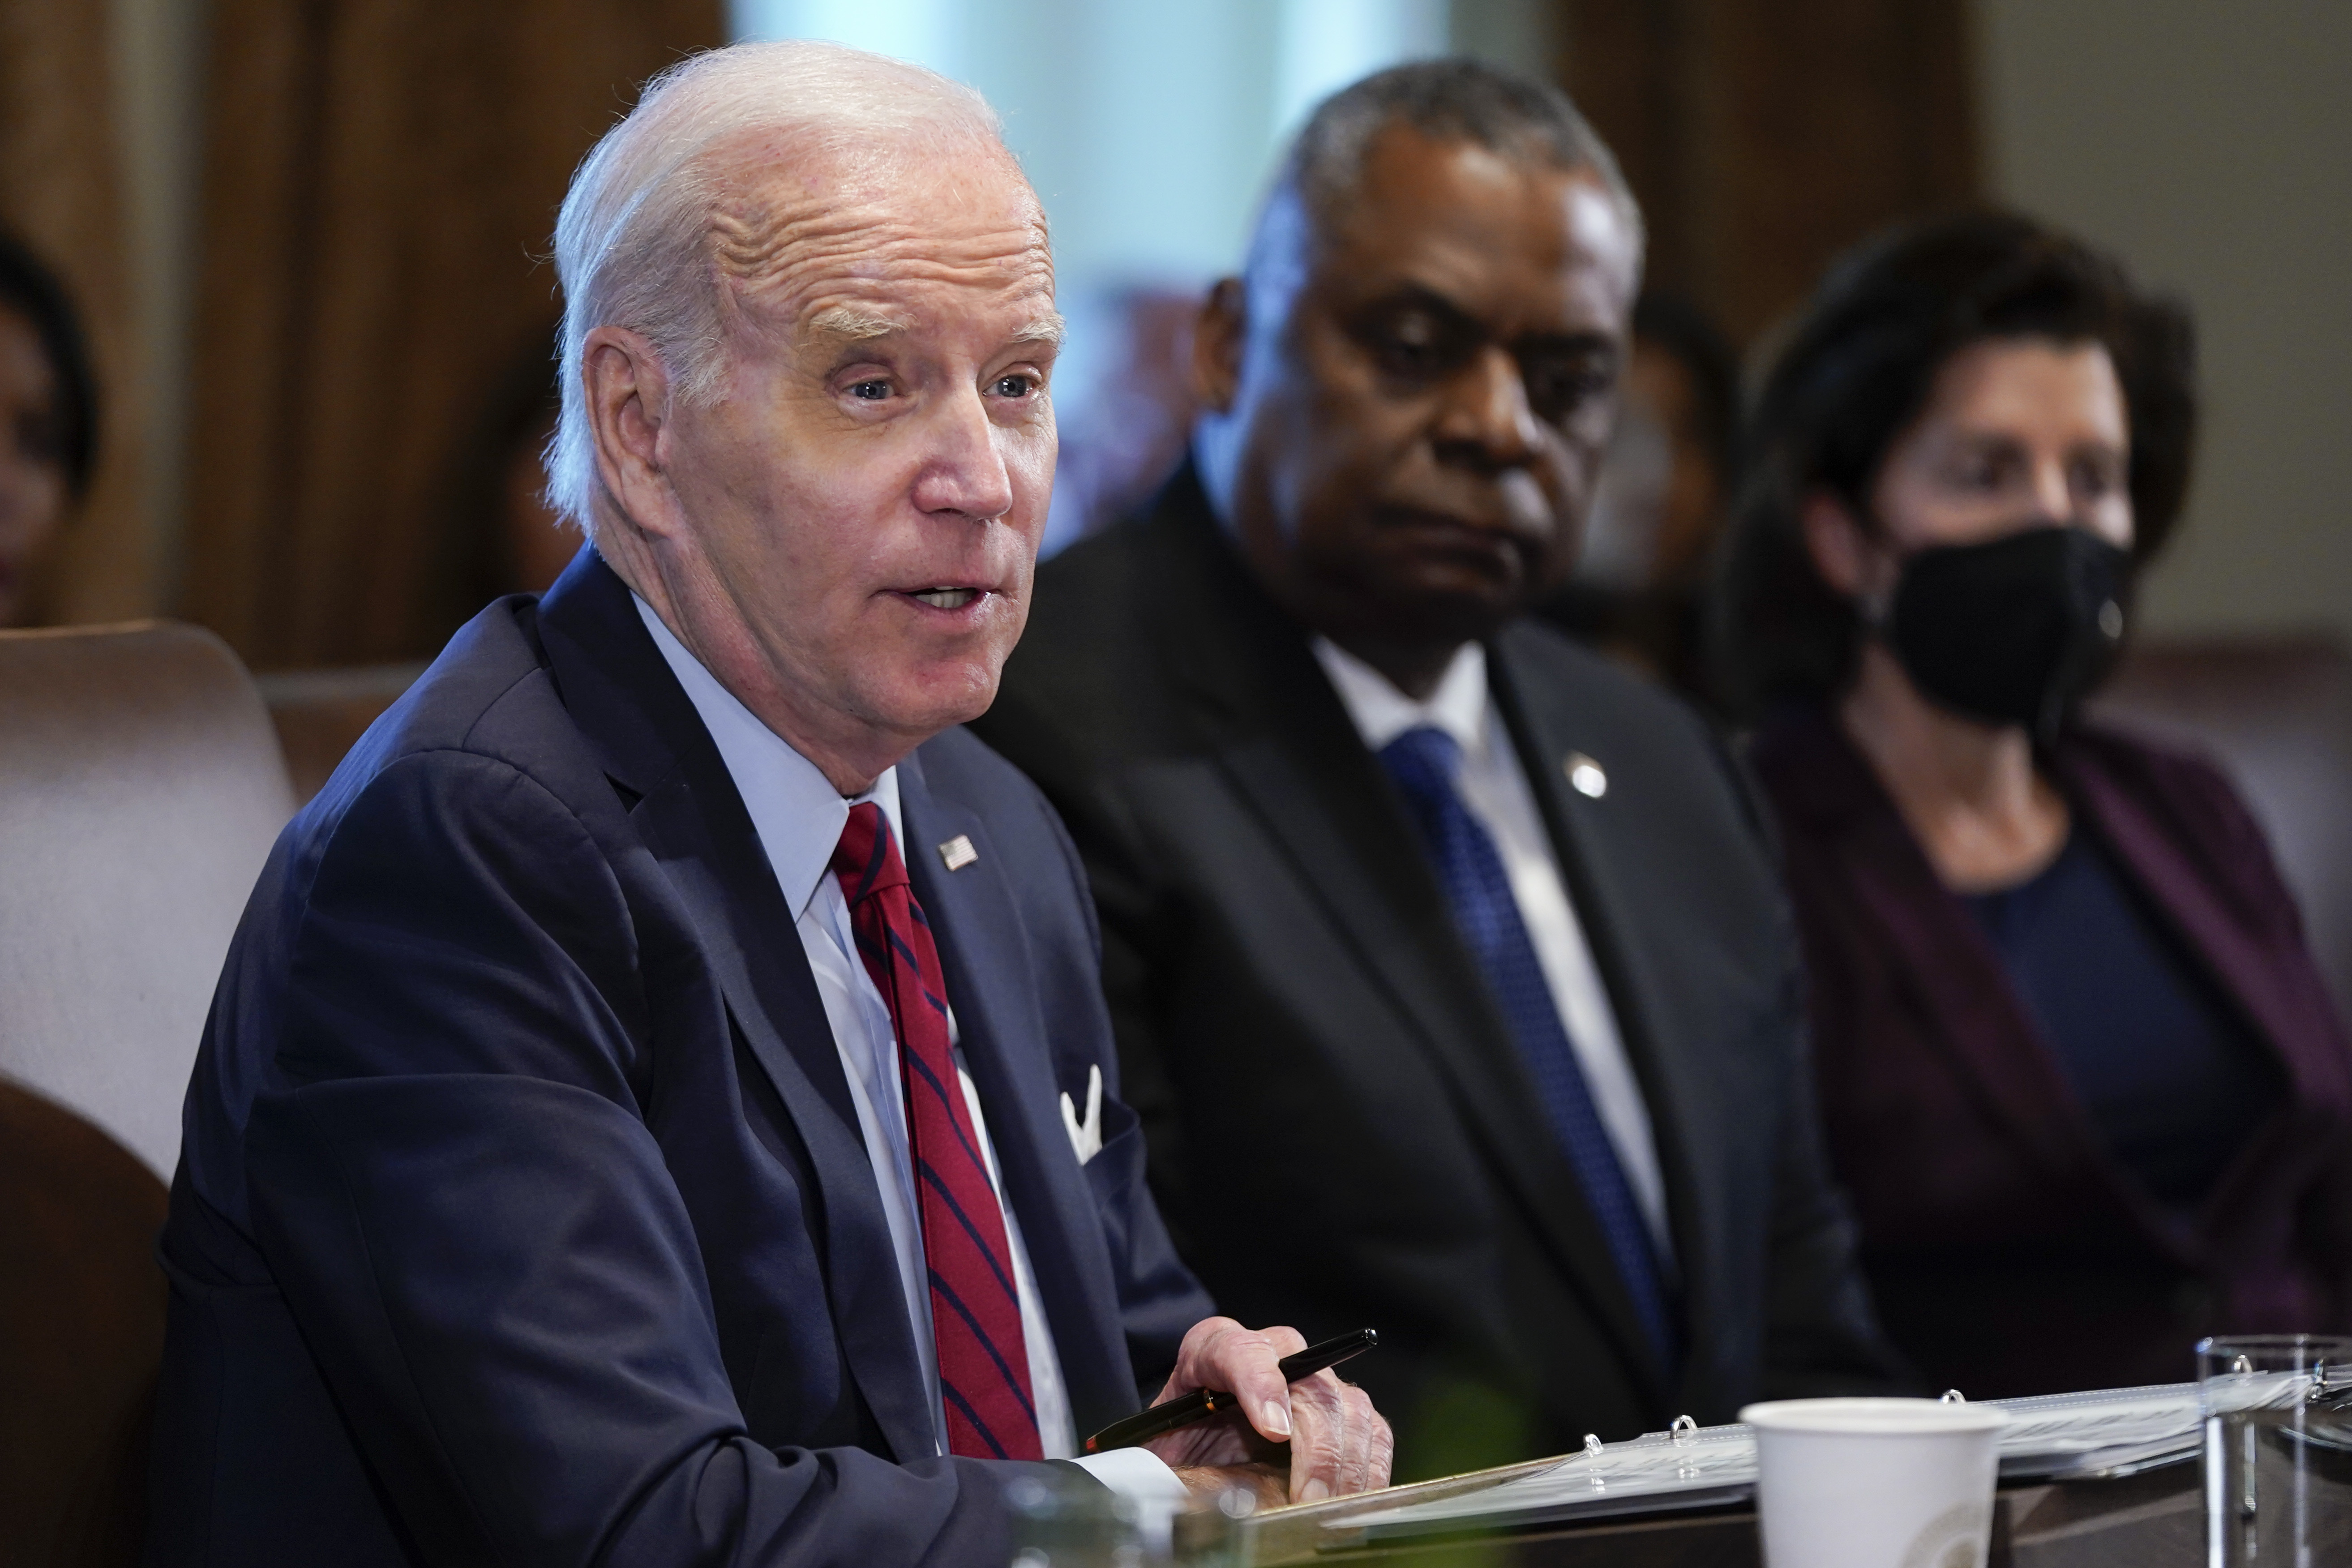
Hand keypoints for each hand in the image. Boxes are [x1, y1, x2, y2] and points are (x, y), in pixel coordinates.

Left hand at [1141, 1317, 1391, 1505]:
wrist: (1193, 1447)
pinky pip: (1372, 1429)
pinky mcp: (1341, 1408)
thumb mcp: (1161, 1450)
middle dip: (1315, 1443)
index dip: (1261, 1385)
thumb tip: (1200, 1500)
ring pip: (1348, 1404)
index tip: (1273, 1431)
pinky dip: (1369, 1467)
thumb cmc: (1176, 1446)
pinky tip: (1352, 1499)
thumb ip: (1176, 1461)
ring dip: (1345, 1462)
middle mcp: (1269, 1351)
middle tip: (1308, 1497)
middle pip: (1309, 1381)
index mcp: (1212, 1348)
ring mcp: (1311, 1377)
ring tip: (1327, 1508)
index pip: (1240, 1350)